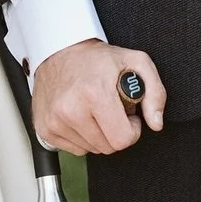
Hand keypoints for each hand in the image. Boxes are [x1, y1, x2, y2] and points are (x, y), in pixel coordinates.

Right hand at [31, 39, 165, 154]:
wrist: (59, 51)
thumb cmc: (97, 59)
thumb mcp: (136, 62)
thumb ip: (155, 92)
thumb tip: (155, 122)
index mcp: (94, 92)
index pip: (122, 139)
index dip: (132, 129)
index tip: (127, 114)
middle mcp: (71, 109)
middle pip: (108, 148)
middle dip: (115, 131)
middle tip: (110, 109)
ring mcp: (55, 121)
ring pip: (92, 150)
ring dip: (98, 134)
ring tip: (94, 109)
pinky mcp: (45, 129)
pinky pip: (75, 149)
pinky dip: (82, 136)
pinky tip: (80, 115)